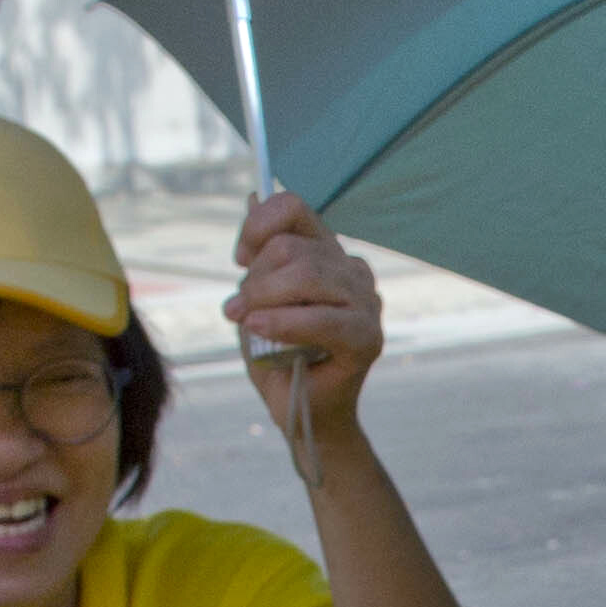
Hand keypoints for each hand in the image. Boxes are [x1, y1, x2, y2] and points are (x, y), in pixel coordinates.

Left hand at [226, 190, 382, 440]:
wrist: (301, 412)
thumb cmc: (279, 356)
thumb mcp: (259, 297)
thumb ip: (261, 250)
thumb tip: (254, 194)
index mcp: (328, 252)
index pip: (295, 208)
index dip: (257, 226)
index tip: (239, 260)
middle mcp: (352, 270)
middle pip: (291, 246)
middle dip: (253, 279)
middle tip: (237, 310)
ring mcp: (366, 302)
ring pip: (305, 273)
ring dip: (262, 300)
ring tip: (247, 323)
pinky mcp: (368, 337)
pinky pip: (322, 318)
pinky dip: (283, 322)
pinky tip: (260, 329)